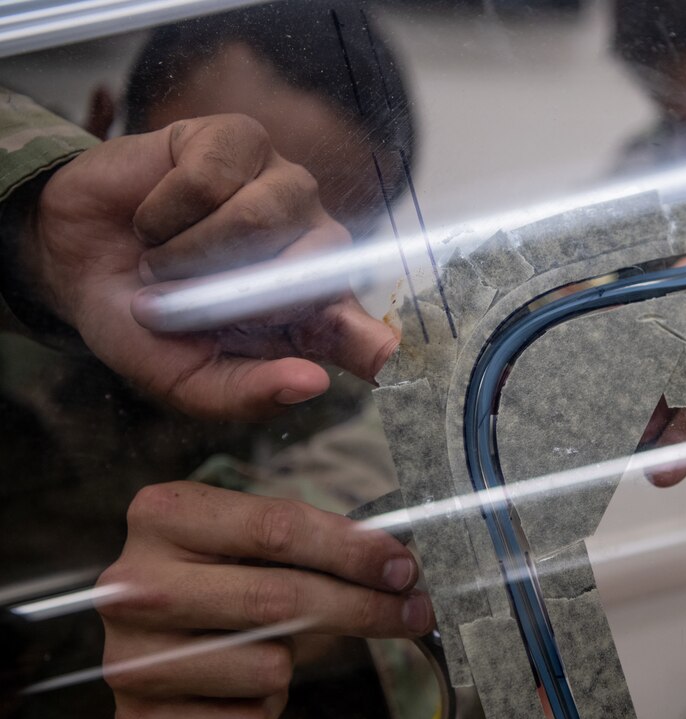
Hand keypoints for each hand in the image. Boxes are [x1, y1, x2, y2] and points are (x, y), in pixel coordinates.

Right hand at [21, 114, 396, 419]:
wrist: (74, 257)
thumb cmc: (142, 320)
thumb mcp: (185, 378)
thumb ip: (246, 392)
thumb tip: (314, 384)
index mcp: (310, 315)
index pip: (368, 336)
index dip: (382, 349)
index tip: (391, 362)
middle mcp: (314, 247)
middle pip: (315, 268)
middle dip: (239, 293)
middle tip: (186, 298)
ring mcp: (285, 187)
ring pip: (263, 216)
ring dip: (192, 251)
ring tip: (163, 260)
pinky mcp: (242, 140)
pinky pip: (213, 176)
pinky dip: (166, 207)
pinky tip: (154, 217)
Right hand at [95, 482, 432, 718]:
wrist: (152, 631)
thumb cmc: (218, 571)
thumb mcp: (252, 536)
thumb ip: (315, 541)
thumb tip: (397, 569)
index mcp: (163, 515)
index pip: (277, 529)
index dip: (352, 550)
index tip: (402, 567)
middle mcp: (132, 586)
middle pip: (278, 599)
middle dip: (361, 607)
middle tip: (412, 611)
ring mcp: (128, 657)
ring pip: (268, 668)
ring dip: (292, 663)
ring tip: (269, 646)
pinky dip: (265, 708)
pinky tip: (241, 685)